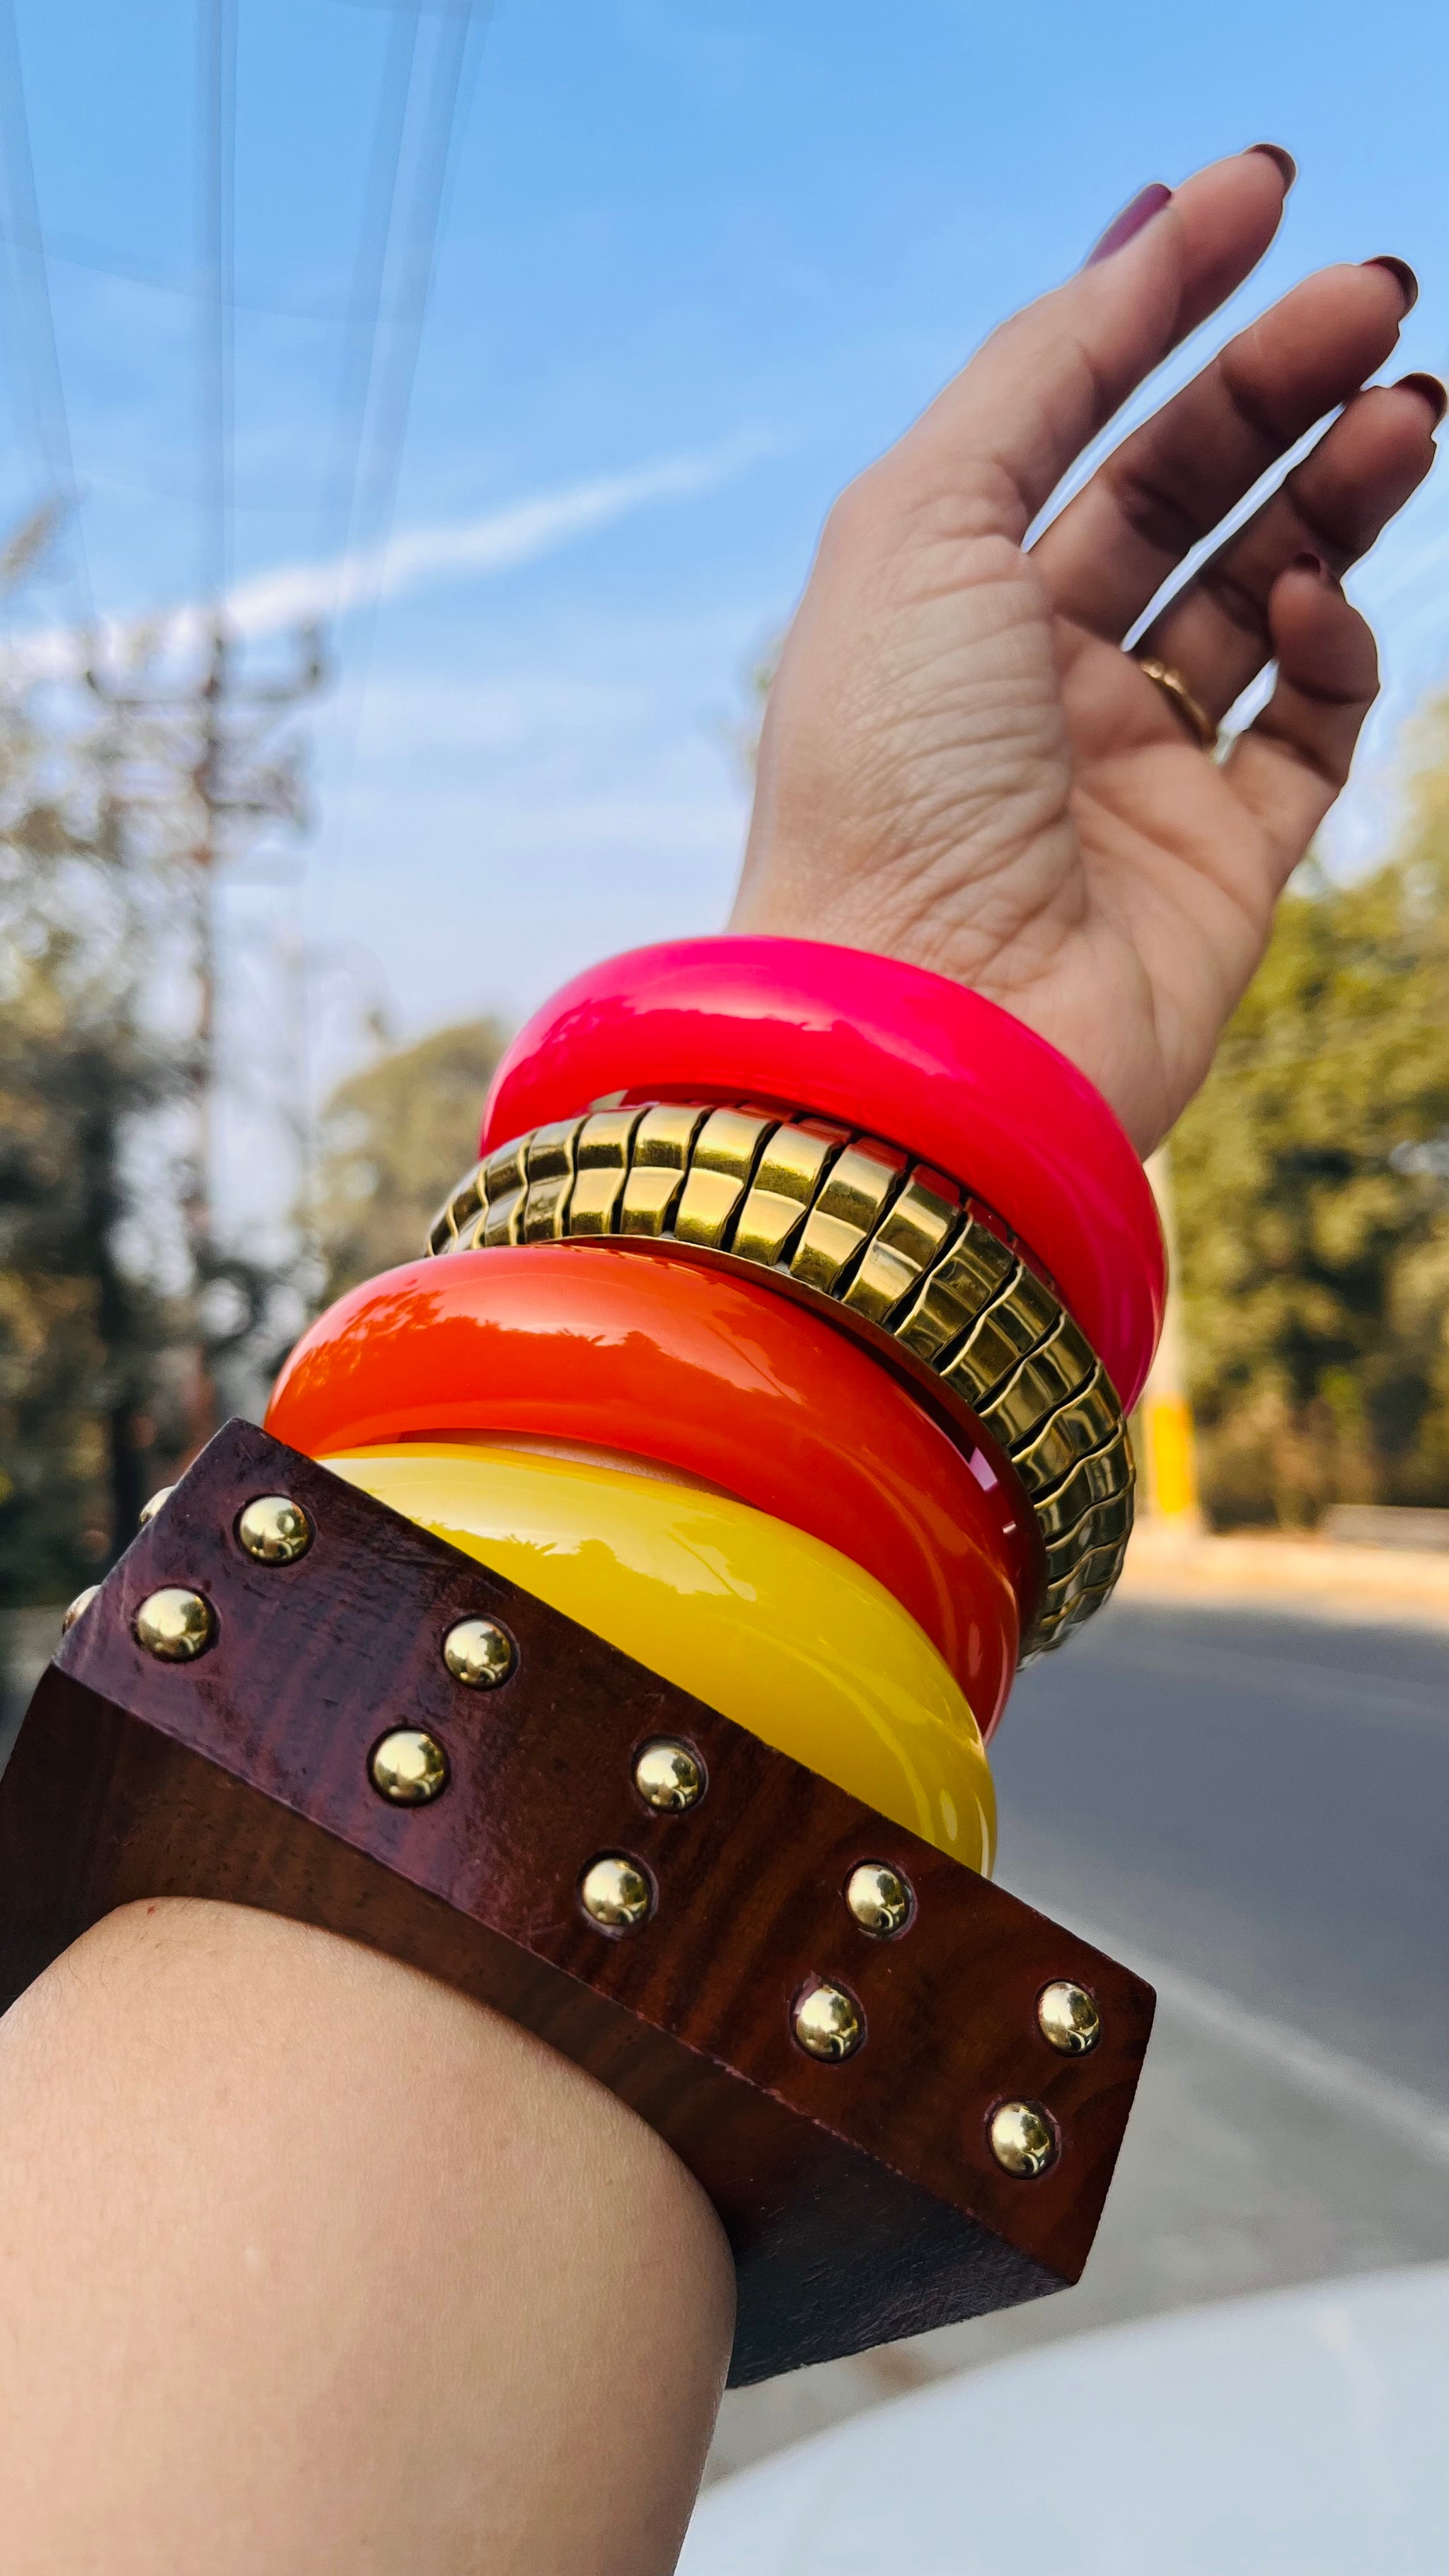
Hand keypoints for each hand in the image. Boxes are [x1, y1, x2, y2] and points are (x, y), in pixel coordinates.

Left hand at [731, 149, 1441, 1154]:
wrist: (926, 1027)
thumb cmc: (888, 772)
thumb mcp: (925, 519)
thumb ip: (1044, 365)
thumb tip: (1152, 215)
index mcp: (945, 600)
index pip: (1075, 418)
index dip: (1165, 300)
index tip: (1265, 192)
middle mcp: (1034, 684)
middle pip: (1185, 497)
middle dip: (1280, 384)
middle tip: (1378, 295)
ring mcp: (1131, 781)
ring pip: (1268, 601)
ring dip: (1339, 492)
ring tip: (1412, 401)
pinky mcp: (1220, 874)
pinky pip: (1307, 734)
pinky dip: (1334, 651)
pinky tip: (1318, 602)